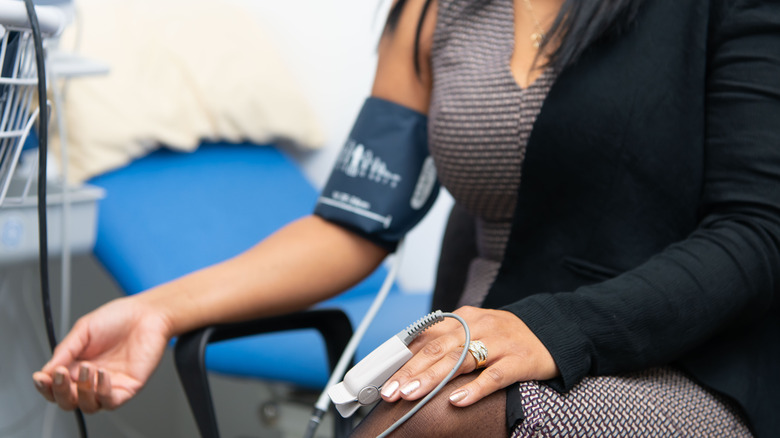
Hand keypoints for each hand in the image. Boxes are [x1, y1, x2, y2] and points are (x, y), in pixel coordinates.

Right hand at [31, 296, 172, 412]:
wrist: (146, 313)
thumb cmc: (118, 318)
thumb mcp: (83, 330)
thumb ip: (65, 351)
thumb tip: (46, 371)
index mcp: (76, 366)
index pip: (55, 386)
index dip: (45, 386)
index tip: (41, 377)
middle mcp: (91, 379)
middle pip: (67, 401)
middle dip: (59, 391)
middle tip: (60, 374)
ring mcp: (109, 385)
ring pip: (87, 406)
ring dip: (81, 391)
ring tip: (87, 368)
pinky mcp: (127, 388)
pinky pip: (110, 401)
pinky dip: (102, 391)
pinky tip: (101, 373)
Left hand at [379, 306, 558, 406]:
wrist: (554, 332)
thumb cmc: (506, 337)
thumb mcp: (475, 331)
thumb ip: (447, 343)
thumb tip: (409, 363)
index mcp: (464, 319)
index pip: (427, 337)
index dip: (403, 358)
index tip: (383, 377)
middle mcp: (479, 326)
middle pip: (438, 349)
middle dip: (410, 371)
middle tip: (389, 391)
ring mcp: (500, 342)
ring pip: (460, 360)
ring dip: (432, 378)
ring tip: (410, 393)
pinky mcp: (520, 360)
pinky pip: (494, 375)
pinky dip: (474, 388)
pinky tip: (457, 400)